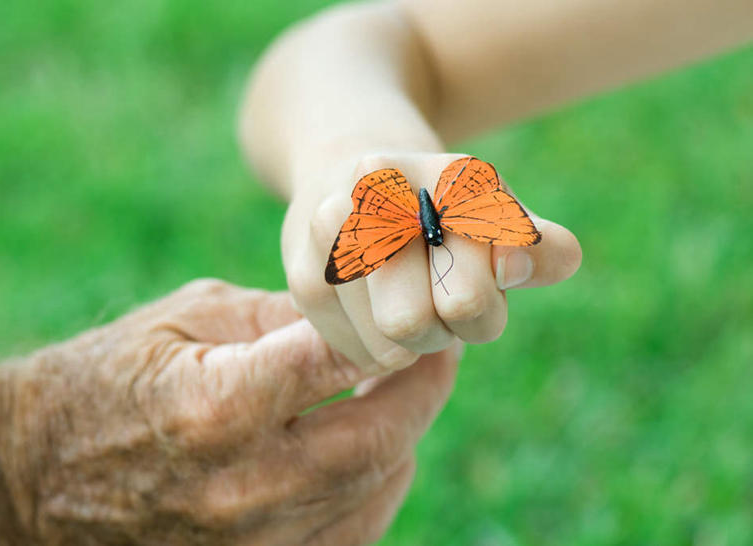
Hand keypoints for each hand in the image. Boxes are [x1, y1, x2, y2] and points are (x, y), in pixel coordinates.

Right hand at [0, 280, 457, 544]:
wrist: (33, 472)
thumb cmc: (110, 377)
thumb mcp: (190, 318)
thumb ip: (281, 317)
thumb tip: (362, 316)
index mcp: (218, 407)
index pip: (341, 367)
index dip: (401, 341)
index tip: (430, 322)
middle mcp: (240, 488)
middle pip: (378, 441)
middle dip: (423, 394)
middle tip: (439, 358)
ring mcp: (247, 542)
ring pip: (373, 492)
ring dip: (403, 439)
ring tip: (406, 397)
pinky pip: (348, 535)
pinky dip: (373, 489)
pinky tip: (373, 453)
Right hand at [283, 152, 580, 370]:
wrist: (355, 178)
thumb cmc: (447, 216)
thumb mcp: (505, 222)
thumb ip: (544, 249)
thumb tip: (512, 267)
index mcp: (442, 176)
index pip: (466, 296)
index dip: (482, 306)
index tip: (475, 281)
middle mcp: (374, 194)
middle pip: (413, 325)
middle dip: (443, 329)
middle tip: (440, 301)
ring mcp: (327, 231)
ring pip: (386, 349)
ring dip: (410, 343)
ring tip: (407, 298)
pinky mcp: (303, 275)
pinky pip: (358, 353)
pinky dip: (376, 345)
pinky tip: (374, 307)